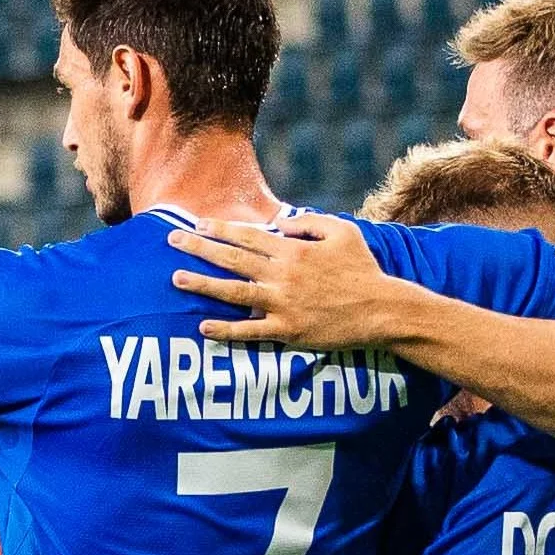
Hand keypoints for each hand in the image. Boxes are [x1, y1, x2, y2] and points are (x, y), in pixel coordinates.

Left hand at [167, 213, 411, 349]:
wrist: (381, 310)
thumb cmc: (363, 269)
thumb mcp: (342, 232)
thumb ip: (308, 223)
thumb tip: (279, 224)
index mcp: (293, 250)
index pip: (248, 236)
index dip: (220, 229)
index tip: (197, 223)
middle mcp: (282, 275)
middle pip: (232, 259)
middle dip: (200, 248)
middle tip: (173, 240)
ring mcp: (282, 304)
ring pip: (233, 293)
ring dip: (203, 285)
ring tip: (177, 279)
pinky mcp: (287, 331)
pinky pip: (250, 331)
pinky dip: (226, 330)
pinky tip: (203, 327)